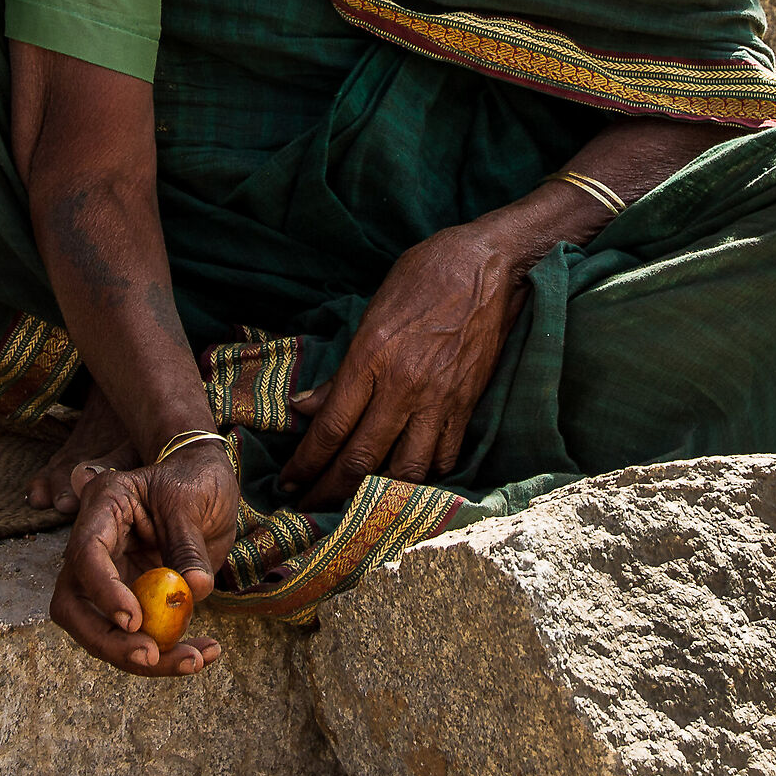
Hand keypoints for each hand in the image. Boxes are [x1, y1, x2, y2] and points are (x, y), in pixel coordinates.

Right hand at [49, 445, 238, 676]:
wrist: (206, 484)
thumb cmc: (195, 479)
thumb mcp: (195, 500)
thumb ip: (190, 545)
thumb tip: (194, 588)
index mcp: (104, 506)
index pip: (86, 554)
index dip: (103, 591)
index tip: (134, 620)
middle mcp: (98, 546)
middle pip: (75, 605)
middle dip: (108, 640)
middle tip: (150, 655)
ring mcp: (111, 576)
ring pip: (102, 631)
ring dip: (141, 657)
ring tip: (193, 659)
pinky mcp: (132, 600)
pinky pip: (137, 636)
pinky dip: (165, 654)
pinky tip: (202, 653)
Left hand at [279, 219, 541, 510]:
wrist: (487, 266)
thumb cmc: (423, 276)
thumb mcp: (372, 312)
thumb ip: (341, 368)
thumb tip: (307, 406)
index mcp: (371, 358)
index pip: (330, 428)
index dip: (306, 463)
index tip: (288, 483)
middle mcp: (403, 386)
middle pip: (360, 459)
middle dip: (328, 491)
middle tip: (307, 509)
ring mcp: (439, 400)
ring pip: (404, 470)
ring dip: (375, 497)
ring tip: (353, 508)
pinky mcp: (467, 405)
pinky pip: (443, 457)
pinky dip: (423, 477)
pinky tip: (406, 482)